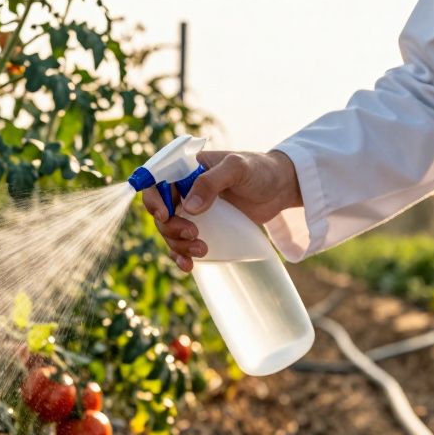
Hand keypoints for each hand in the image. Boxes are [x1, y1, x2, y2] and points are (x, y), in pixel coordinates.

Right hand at [142, 150, 302, 271]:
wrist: (280, 189)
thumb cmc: (260, 170)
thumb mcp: (238, 168)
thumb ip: (212, 182)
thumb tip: (189, 206)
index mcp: (186, 169)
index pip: (156, 182)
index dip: (153, 199)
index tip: (164, 215)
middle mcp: (184, 190)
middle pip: (161, 212)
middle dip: (171, 228)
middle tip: (193, 234)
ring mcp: (193, 211)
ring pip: (170, 232)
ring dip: (179, 245)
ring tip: (202, 250)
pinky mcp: (204, 228)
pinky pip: (183, 244)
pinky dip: (181, 256)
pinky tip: (189, 266)